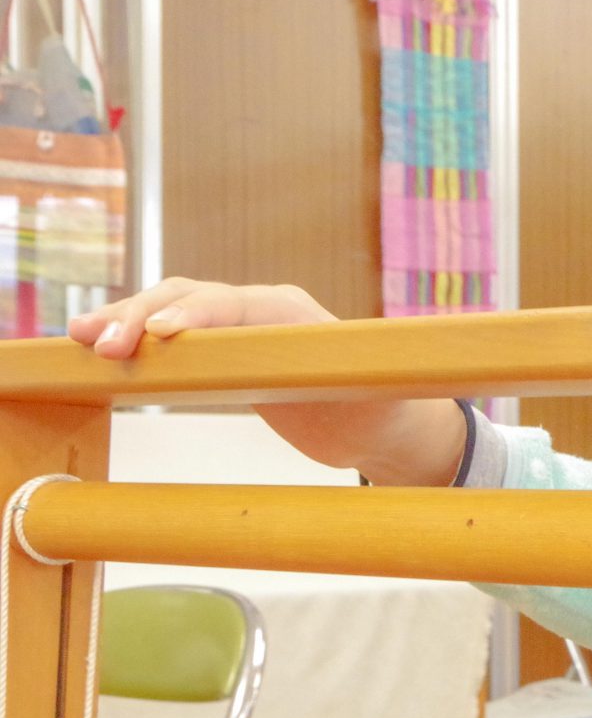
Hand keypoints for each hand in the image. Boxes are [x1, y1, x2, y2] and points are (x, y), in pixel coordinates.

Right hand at [68, 279, 466, 484]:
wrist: (381, 421)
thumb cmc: (384, 407)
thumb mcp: (375, 395)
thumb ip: (353, 380)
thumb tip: (342, 373)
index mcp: (295, 311)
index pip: (236, 302)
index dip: (197, 314)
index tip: (162, 332)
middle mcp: (260, 308)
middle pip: (191, 297)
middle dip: (144, 314)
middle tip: (101, 344)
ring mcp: (236, 324)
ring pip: (170, 309)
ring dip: (126, 320)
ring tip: (80, 339)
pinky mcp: (219, 348)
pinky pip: (168, 334)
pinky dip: (132, 336)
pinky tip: (90, 346)